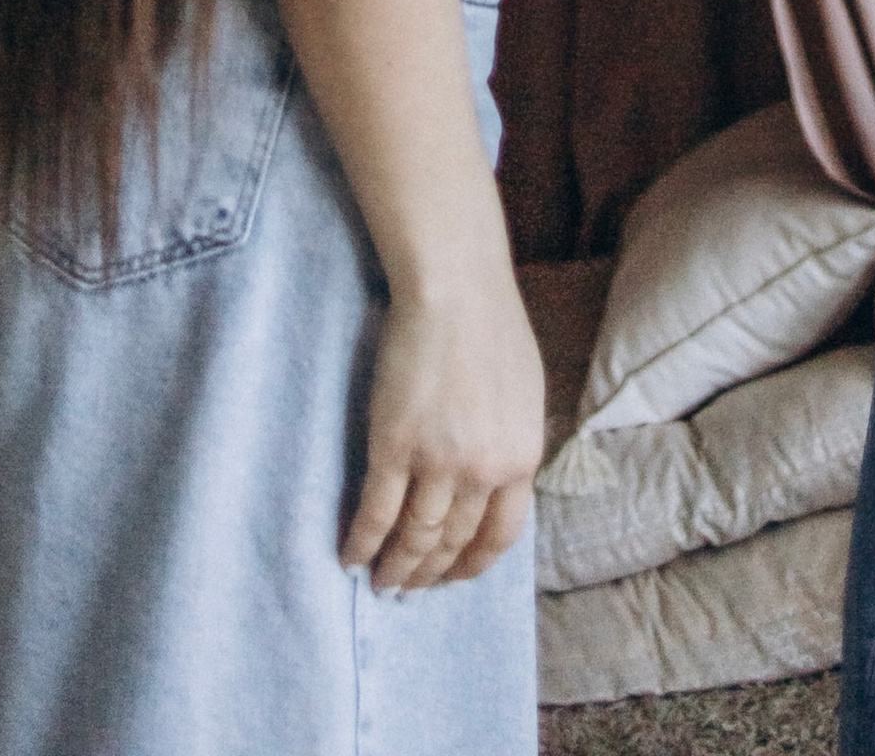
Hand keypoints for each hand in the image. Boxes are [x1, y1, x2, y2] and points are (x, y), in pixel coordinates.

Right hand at [343, 251, 546, 592]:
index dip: (472, 564)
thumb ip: (512, 441)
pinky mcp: (394, 446)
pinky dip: (361, 542)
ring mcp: (438, 461)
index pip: (500, 536)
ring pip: (414, 537)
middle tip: (408, 590)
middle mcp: (484, 470)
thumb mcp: (524, 393)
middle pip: (452, 542)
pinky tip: (350, 558)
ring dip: (395, 567)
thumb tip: (500, 480)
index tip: (453, 578)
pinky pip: (376, 512)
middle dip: (429, 573)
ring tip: (380, 582)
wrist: (455, 285)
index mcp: (521, 457)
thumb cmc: (491, 325)